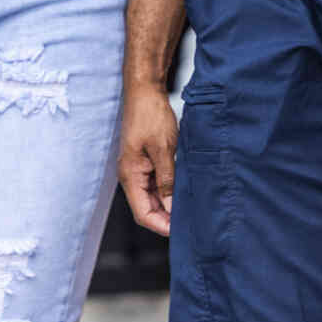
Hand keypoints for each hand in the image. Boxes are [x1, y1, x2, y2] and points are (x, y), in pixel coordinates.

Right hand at [118, 83, 178, 235]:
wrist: (144, 90)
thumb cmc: (150, 115)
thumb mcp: (163, 149)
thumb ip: (167, 180)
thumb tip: (171, 208)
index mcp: (131, 175)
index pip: (143, 213)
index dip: (161, 226)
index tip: (182, 231)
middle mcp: (132, 175)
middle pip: (147, 208)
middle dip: (166, 219)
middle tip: (191, 224)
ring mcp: (139, 168)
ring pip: (153, 197)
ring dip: (169, 205)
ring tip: (191, 209)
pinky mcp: (146, 161)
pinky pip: (157, 184)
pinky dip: (170, 191)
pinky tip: (184, 191)